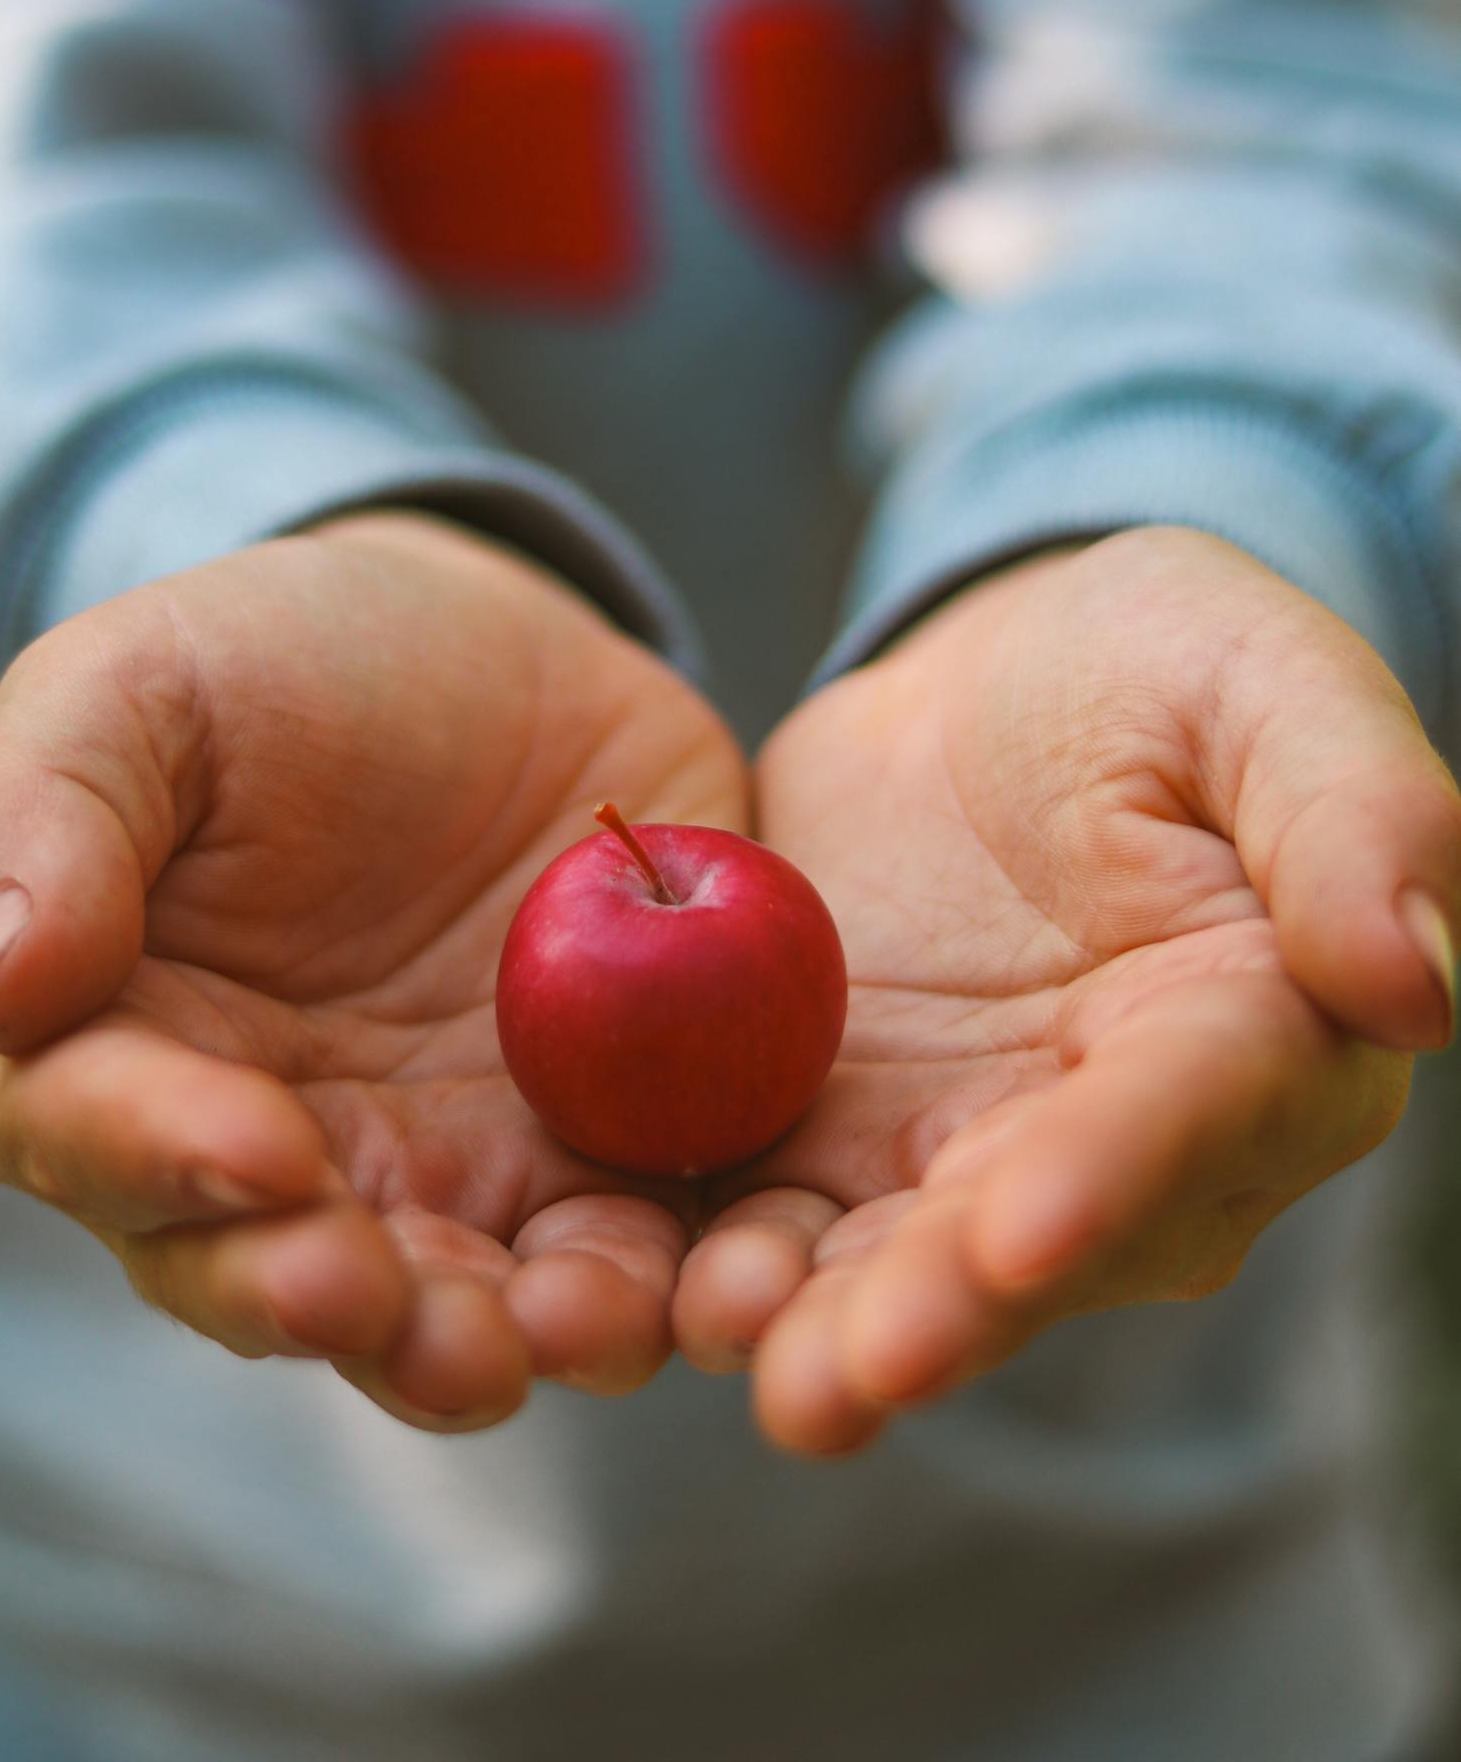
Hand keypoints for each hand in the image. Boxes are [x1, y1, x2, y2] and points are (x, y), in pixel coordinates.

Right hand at [0, 513, 747, 1429]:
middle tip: (372, 1297)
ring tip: (549, 1326)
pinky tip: (673, 1283)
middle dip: (315, 1300)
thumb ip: (43, 811)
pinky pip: (606, 1256)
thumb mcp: (137, 683)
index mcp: (111, 1041)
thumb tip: (3, 986)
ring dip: (483, 1340)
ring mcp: (426, 1173)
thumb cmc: (276, 660)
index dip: (155, 1159)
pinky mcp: (580, 1163)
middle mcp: (256, 1148)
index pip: (84, 1133)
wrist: (496, 646)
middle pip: (253, 1270)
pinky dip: (638, 1289)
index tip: (255, 1150)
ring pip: (435, 1307)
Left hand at [674, 528, 1459, 1453]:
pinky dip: (728, 1260)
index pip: (1190, 1112)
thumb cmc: (1159, 664)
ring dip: (823, 1327)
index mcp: (1265, 1035)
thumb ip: (1354, 812)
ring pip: (905, 1264)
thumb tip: (1416, 983)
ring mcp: (974, 1154)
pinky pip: (788, 1213)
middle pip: (1034, 1237)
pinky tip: (659, 1295)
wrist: (992, 683)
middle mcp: (1128, 1140)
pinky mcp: (844, 1138)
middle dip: (937, 1311)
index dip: (1110, 1173)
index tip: (1020, 1233)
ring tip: (748, 1369)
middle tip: (836, 1379)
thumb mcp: (1261, 681)